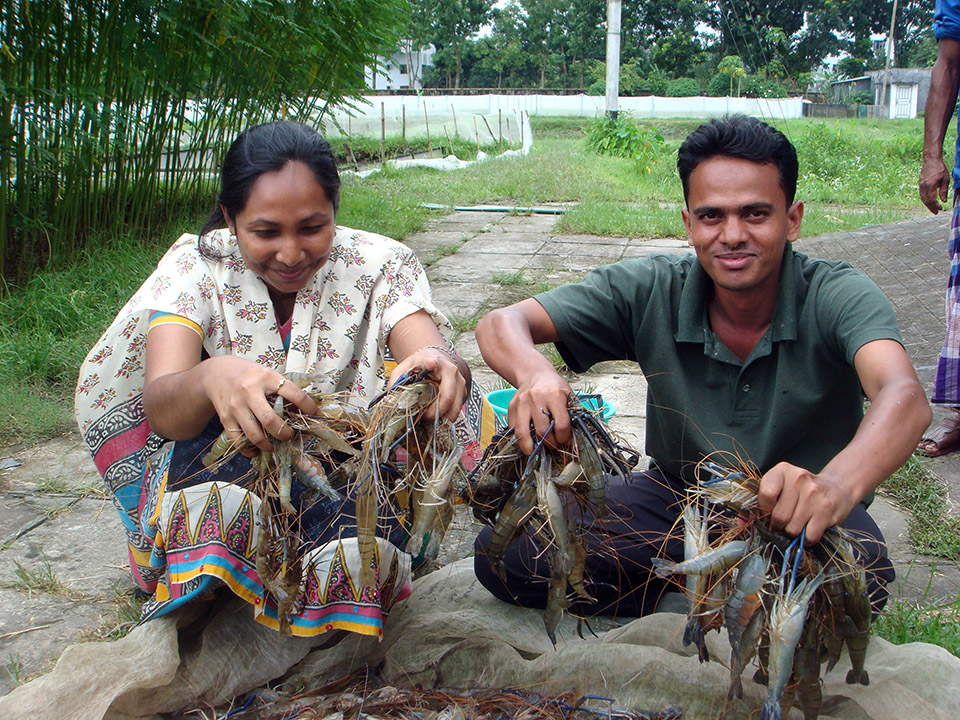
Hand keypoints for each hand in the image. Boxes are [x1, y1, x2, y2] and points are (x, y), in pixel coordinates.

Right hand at [202, 356, 319, 452]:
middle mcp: (250, 392)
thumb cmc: (248, 375)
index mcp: (266, 378)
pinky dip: (249, 450)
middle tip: (290, 436)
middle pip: (270, 420)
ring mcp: (237, 406)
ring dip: (268, 445)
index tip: (314, 413)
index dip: (307, 406)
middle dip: (284, 433)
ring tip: (274, 446)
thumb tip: (305, 408)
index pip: (292, 393)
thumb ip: (282, 389)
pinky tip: (257, 450)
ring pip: (254, 434)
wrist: (216, 373)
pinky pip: (238, 440)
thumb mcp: (266, 374)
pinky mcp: (226, 418)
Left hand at [389, 347, 466, 421]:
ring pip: (455, 405)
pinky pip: (457, 407)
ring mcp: (460, 381)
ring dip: (443, 416)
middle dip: (435, 412)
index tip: (430, 362)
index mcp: (432, 361)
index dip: (431, 363)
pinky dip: (448, 414)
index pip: (432, 361)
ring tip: (431, 417)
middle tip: (425, 417)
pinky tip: (438, 412)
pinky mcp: (463, 390)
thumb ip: (396, 382)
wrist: (436, 358)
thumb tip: (390, 400)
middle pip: (448, 396)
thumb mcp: (404, 369)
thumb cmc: (420, 366)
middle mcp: (450, 370)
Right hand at [509, 372, 574, 454]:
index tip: (564, 440)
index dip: (564, 438)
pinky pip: (513, 429)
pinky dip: (519, 439)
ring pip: (523, 433)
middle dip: (549, 444)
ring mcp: (522, 403)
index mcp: (554, 395)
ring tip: (535, 451)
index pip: (561, 425)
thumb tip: (570, 439)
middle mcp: (536, 398)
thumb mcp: (568, 396)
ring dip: (530, 447)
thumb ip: (572, 415)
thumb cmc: (554, 387)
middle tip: (553, 446)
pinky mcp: (511, 407)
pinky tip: (527, 441)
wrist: (535, 374)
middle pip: (542, 431)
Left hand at [756, 462, 856, 543]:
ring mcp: (814, 494)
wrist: (837, 488)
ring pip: (792, 529)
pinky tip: (808, 529)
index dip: (764, 511)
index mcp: (782, 470)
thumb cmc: (801, 490)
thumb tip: (742, 522)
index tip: (767, 514)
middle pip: (779, 516)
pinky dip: (806, 539)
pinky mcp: (826, 510)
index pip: (765, 495)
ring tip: (797, 523)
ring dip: (792, 533)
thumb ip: (760, 502)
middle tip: (783, 523)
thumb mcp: (781, 488)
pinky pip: (809, 536)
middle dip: (778, 526)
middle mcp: (799, 479)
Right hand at [919, 156, 950, 213]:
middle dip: (931, 207)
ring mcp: (920, 186)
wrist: (930, 160)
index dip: (936, 205)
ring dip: (927, 204)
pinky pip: (921, 194)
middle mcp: (923, 187)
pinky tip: (929, 201)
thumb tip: (943, 200)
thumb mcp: (945, 179)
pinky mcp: (920, 184)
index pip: (932, 199)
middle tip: (936, 212)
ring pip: (922, 198)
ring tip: (932, 208)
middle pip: (926, 201)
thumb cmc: (939, 169)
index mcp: (930, 186)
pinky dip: (925, 199)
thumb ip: (944, 191)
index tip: (941, 208)